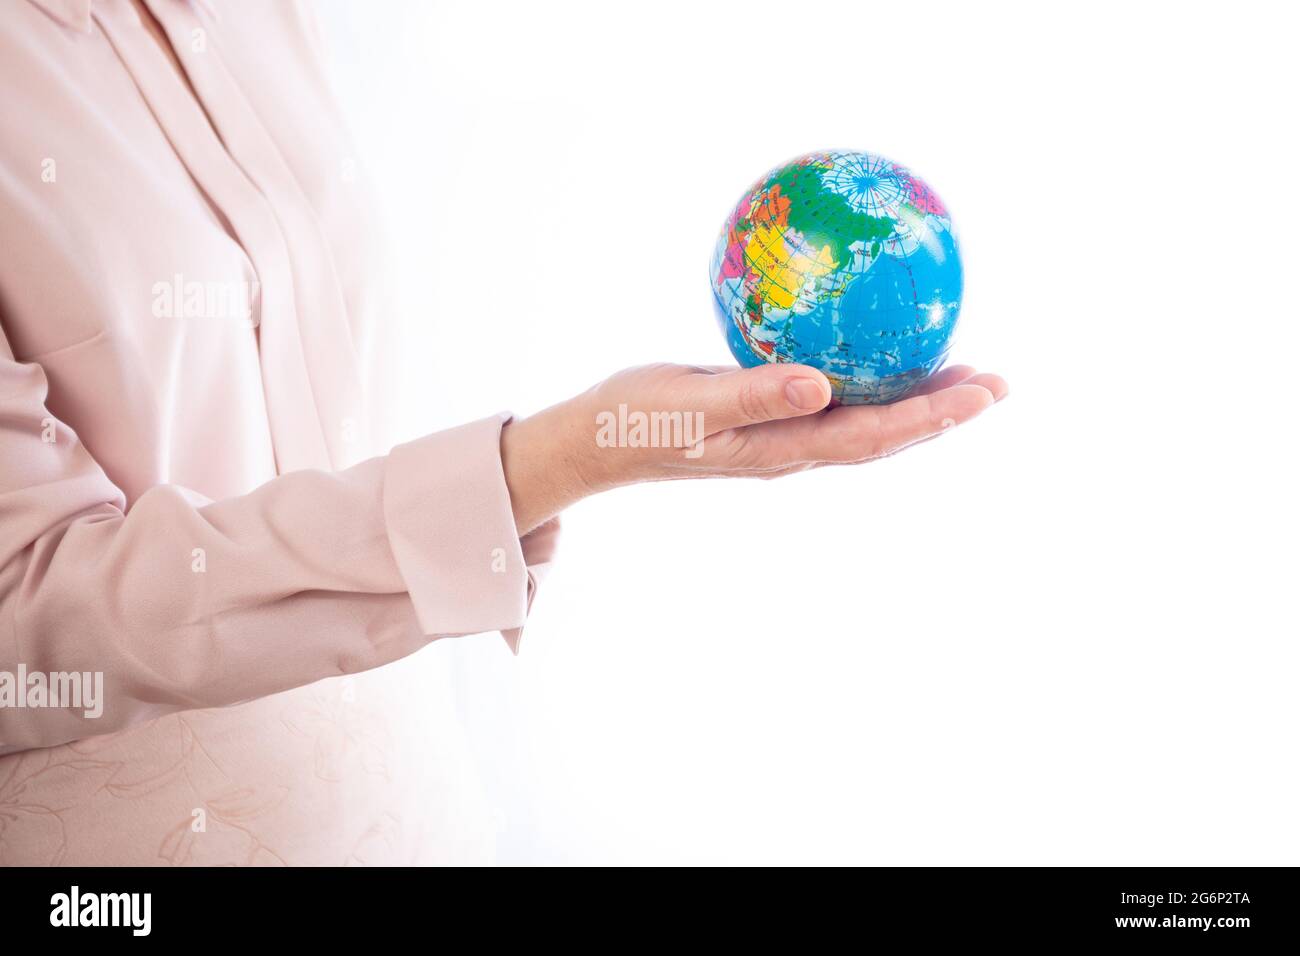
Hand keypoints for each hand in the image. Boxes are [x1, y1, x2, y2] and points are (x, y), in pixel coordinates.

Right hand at [500, 362, 1007, 533]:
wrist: (596, 439)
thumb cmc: (637, 419)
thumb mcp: (691, 406)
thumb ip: (754, 396)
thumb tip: (821, 389)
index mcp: (785, 449)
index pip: (875, 437)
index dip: (931, 418)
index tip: (982, 393)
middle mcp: (795, 447)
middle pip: (885, 434)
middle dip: (943, 412)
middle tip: (997, 382)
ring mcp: (783, 435)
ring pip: (866, 420)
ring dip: (916, 400)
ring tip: (962, 374)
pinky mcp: (767, 415)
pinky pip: (834, 399)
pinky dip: (870, 381)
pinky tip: (875, 353)